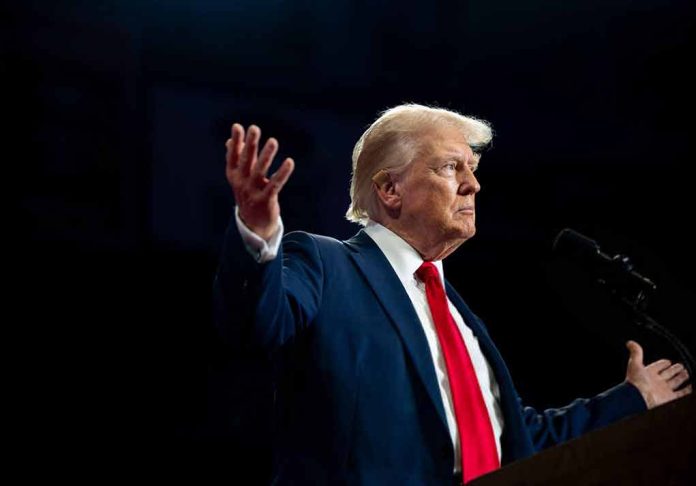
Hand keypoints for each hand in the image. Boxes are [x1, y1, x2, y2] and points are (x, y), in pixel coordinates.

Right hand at [226, 123, 294, 239]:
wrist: (253, 224)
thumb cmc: (248, 195)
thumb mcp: (241, 178)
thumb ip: (238, 159)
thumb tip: (230, 141)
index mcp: (234, 176)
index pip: (233, 156)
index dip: (236, 142)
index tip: (237, 126)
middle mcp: (241, 183)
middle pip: (246, 161)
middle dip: (250, 144)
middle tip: (254, 128)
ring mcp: (252, 192)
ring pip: (260, 171)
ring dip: (266, 155)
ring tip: (273, 141)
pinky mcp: (265, 200)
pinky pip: (275, 184)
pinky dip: (282, 173)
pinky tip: (289, 162)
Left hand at [624, 340, 691, 408]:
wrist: (638, 398)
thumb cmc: (635, 381)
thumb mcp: (635, 363)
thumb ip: (636, 353)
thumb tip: (630, 342)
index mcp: (648, 373)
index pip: (657, 367)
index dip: (662, 364)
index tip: (668, 361)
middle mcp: (656, 382)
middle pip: (668, 374)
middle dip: (674, 370)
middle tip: (681, 366)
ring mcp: (663, 390)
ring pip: (675, 382)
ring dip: (681, 378)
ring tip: (687, 373)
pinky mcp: (669, 398)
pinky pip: (681, 394)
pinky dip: (687, 390)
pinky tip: (691, 386)